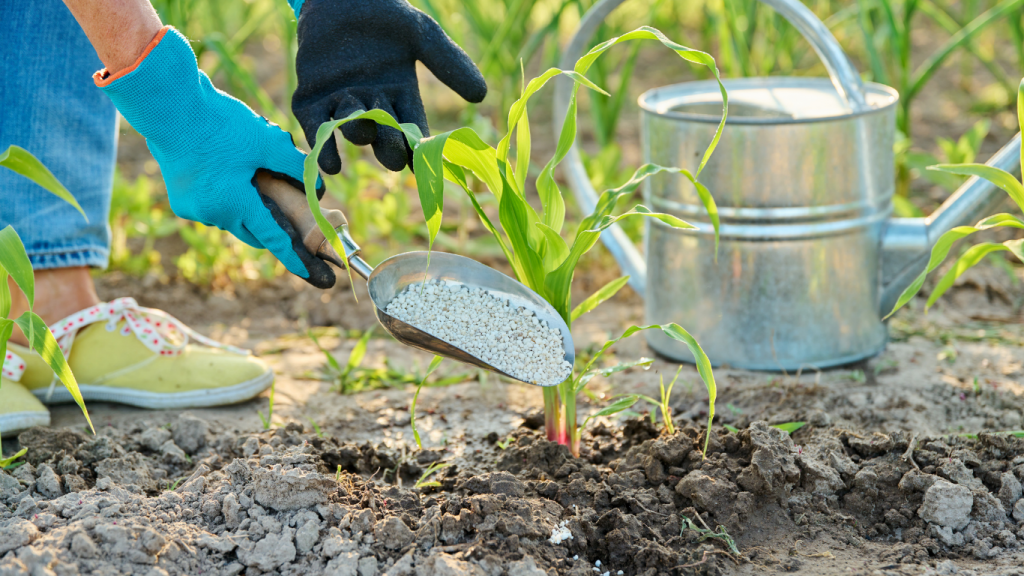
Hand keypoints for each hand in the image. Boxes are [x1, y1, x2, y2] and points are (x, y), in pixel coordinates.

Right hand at [97, 27, 335, 287]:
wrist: (167, 105)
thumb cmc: (219, 123)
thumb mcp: (266, 141)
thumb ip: (295, 167)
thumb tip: (317, 187)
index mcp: (235, 204)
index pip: (273, 237)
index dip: (294, 256)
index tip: (310, 274)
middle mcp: (212, 214)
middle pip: (254, 230)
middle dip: (272, 225)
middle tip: (288, 214)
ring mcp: (192, 209)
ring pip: (233, 217)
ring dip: (248, 206)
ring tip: (255, 176)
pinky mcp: (180, 199)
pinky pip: (214, 207)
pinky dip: (227, 197)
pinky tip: (231, 169)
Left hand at [292, 0, 486, 173]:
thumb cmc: (385, 14)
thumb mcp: (422, 36)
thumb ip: (448, 63)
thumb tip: (481, 95)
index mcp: (402, 95)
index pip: (413, 129)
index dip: (418, 149)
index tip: (424, 166)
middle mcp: (373, 105)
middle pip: (384, 137)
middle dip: (389, 148)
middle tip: (394, 155)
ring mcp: (342, 103)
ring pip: (352, 130)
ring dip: (358, 134)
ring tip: (361, 132)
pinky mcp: (311, 99)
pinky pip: (316, 128)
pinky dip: (323, 147)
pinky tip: (329, 164)